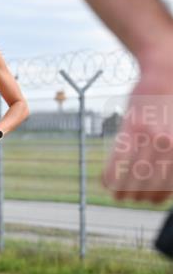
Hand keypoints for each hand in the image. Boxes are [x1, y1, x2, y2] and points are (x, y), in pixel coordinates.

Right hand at [103, 77, 172, 202]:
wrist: (167, 72)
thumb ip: (172, 156)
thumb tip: (166, 186)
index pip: (167, 187)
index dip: (157, 198)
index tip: (150, 200)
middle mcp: (167, 143)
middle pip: (150, 185)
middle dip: (140, 196)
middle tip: (134, 197)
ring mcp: (148, 135)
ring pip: (132, 176)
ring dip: (123, 191)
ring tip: (120, 194)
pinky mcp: (130, 127)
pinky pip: (117, 159)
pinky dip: (110, 175)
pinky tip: (106, 182)